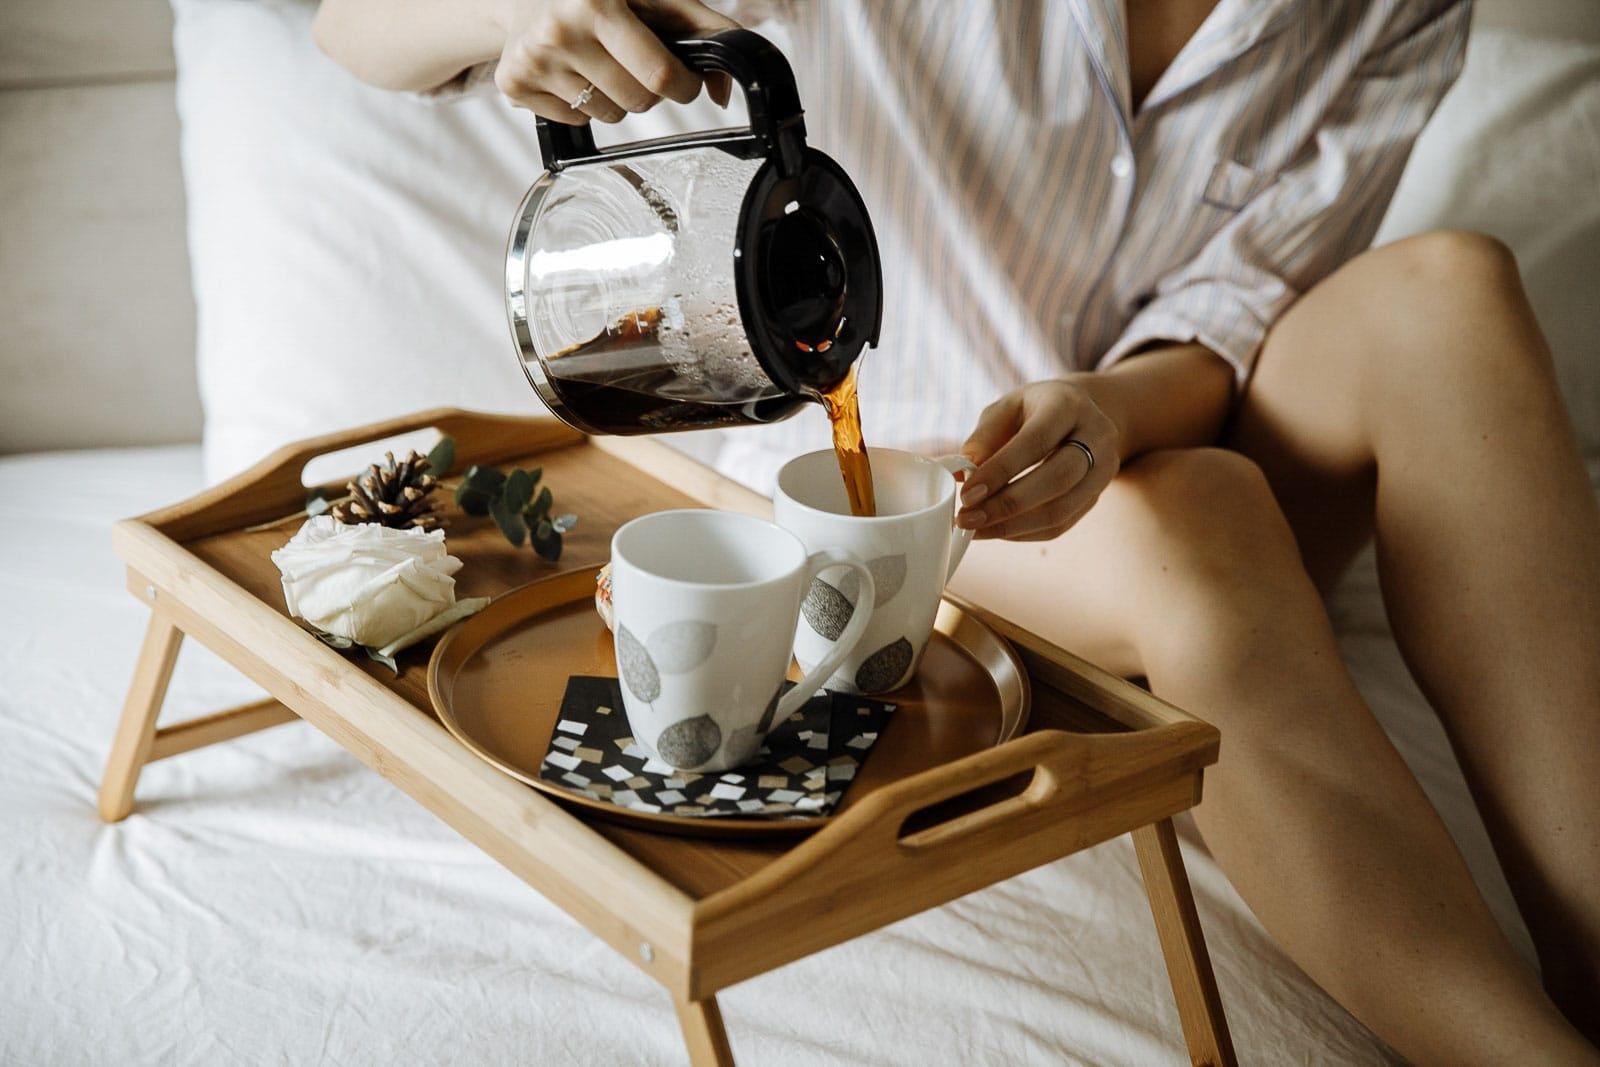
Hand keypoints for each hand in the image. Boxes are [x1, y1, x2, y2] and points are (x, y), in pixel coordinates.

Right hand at [494, 0, 739, 123]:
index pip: (659, 73)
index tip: (683, 81)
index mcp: (598, 2)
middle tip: (634, 63)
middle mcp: (560, 30)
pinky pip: (575, 121)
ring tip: (598, 63)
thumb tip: (723, 92)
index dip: (683, 86)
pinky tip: (570, 72)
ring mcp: (533, 60)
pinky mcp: (514, 84)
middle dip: (649, 90)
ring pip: (608, 116)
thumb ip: (701, 31)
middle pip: (637, 101)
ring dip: (615, 97)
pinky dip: (581, 104)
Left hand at [957, 378, 1122, 540]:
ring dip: (1014, 525)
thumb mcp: (1006, 409)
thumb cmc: (1034, 410)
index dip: (1000, 471)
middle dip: (1008, 504)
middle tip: (968, 517)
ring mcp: (1104, 469)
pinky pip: (1062, 524)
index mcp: (1068, 405)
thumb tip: (963, 475)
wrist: (1080, 414)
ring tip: (976, 528)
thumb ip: (984, 438)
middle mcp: (1096, 436)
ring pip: (1061, 509)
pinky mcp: (1096, 495)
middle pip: (1057, 479)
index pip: (1036, 442)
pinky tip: (996, 530)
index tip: (968, 494)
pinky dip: (1025, 532)